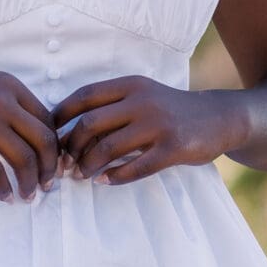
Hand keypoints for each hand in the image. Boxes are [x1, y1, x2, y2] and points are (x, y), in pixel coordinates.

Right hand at [0, 61, 58, 201]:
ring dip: (29, 183)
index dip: (55, 148)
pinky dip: (3, 188)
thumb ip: (9, 108)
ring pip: (23, 158)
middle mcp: (3, 100)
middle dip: (49, 168)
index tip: (52, 166)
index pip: (47, 121)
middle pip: (43, 140)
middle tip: (47, 186)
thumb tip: (33, 143)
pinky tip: (4, 197)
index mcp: (11, 87)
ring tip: (28, 197)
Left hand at [52, 78, 246, 182]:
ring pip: (108, 148)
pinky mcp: (172, 148)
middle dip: (71, 147)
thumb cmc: (170, 110)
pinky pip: (135, 167)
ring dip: (88, 166)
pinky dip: (116, 177)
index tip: (48, 133)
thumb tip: (69, 133)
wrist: (218, 118)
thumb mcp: (142, 97)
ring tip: (82, 175)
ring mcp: (158, 124)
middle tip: (64, 163)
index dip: (60, 114)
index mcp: (130, 85)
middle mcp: (142, 100)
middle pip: (90, 124)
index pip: (84, 96)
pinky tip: (106, 182)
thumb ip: (112, 108)